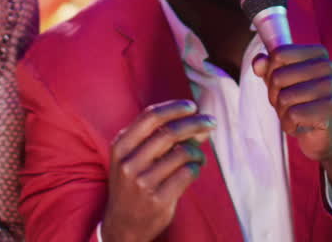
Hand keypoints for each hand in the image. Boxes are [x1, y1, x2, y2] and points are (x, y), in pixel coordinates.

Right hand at [101, 100, 215, 241]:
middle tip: (210, 122)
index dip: (173, 108)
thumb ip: (159, 138)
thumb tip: (198, 121)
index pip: (150, 117)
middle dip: (195, 123)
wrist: (123, 224)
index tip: (192, 106)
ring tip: (199, 156)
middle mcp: (129, 163)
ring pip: (182, 153)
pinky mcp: (158, 200)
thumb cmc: (132, 184)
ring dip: (198, 151)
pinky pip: (188, 174)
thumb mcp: (133, 157)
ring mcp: (143, 183)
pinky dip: (196, 168)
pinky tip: (193, 170)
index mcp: (121, 147)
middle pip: (169, 132)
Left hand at [252, 44, 331, 162]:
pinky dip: (289, 124)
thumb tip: (258, 63)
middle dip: (275, 95)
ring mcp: (331, 88)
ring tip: (296, 115)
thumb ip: (266, 67)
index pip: (278, 54)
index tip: (283, 84)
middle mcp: (327, 66)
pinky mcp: (330, 110)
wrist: (321, 135)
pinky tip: (302, 125)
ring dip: (282, 112)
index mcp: (317, 53)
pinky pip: (292, 116)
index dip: (270, 73)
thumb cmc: (298, 101)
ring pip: (284, 98)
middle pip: (278, 77)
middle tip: (289, 104)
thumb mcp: (278, 80)